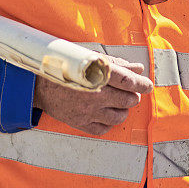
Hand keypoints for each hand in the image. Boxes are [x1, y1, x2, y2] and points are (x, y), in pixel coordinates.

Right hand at [33, 55, 152, 135]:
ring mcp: (88, 111)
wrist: (40, 84)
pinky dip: (109, 121)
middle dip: (132, 95)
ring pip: (120, 116)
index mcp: (97, 75)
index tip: (148, 85)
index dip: (142, 84)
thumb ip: (117, 64)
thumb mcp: (91, 59)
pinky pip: (104, 128)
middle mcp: (95, 94)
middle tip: (127, 91)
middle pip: (128, 100)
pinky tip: (105, 112)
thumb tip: (138, 69)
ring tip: (115, 102)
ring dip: (122, 109)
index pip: (129, 81)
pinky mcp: (81, 123)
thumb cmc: (67, 67)